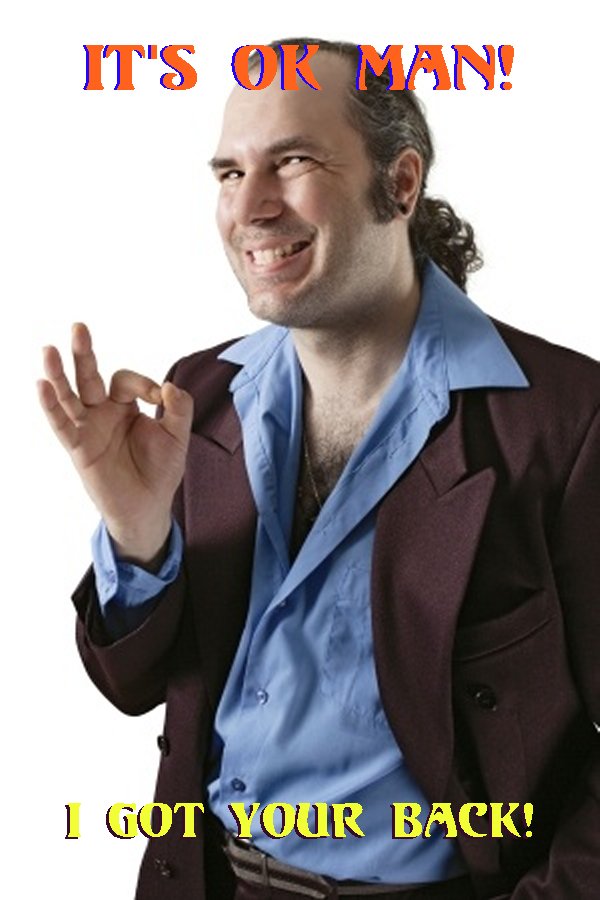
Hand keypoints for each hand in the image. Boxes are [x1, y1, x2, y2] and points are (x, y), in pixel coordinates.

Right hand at [38, 323, 192, 564]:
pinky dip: (51, 406)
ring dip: (58, 374)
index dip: (143, 383)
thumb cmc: (161, 471)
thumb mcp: (178, 436)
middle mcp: (102, 413)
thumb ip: (179, 408)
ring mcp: (88, 429)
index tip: (160, 396)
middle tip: (79, 327)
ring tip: (48, 350)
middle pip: (89, 376)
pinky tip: (41, 385)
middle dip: (84, 353)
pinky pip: (62, 424)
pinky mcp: (79, 447)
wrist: (148, 507)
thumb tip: (169, 385)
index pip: (125, 380)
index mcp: (125, 406)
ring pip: (70, 395)